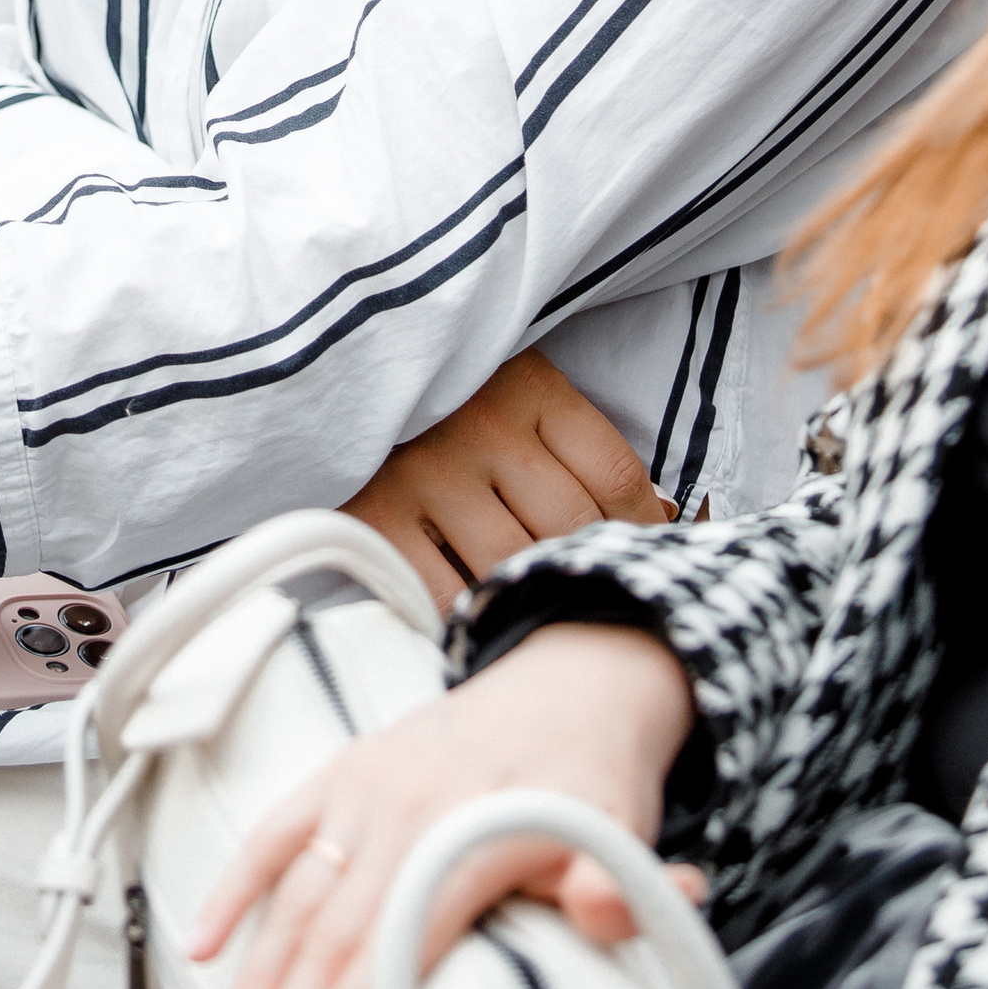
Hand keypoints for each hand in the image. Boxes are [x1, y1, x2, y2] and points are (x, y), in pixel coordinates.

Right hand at [188, 623, 700, 988]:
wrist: (572, 686)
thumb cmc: (590, 778)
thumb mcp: (622, 835)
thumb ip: (615, 889)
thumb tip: (606, 917)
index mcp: (473, 829)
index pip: (399, 936)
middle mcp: (408, 804)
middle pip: (333, 929)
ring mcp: (366, 785)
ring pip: (296, 893)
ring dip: (255, 976)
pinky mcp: (344, 771)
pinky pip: (276, 830)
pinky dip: (235, 886)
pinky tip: (201, 944)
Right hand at [345, 348, 673, 609]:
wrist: (324, 376)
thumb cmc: (444, 399)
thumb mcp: (515, 388)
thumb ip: (576, 445)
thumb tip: (663, 519)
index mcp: (527, 386)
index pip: (614, 473)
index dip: (644, 525)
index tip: (643, 551)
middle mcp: (479, 425)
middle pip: (571, 527)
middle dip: (588, 567)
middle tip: (592, 593)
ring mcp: (426, 472)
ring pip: (512, 565)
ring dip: (529, 593)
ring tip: (535, 607)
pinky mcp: (376, 514)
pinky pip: (444, 594)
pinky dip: (466, 613)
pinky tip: (476, 612)